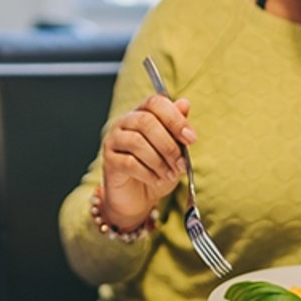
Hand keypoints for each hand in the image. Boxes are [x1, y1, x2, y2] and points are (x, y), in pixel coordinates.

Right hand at [99, 93, 196, 228]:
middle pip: (146, 121)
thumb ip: (177, 128)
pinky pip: (129, 162)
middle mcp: (125, 122)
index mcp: (142, 113)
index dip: (175, 118)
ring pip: (137, 142)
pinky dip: (148, 173)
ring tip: (171, 175)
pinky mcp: (109, 160)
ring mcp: (114, 140)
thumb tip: (185, 103)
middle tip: (181, 164)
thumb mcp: (174, 150)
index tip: (191, 139)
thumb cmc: (157, 170)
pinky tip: (157, 180)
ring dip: (159, 161)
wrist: (138, 198)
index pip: (155, 102)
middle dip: (169, 144)